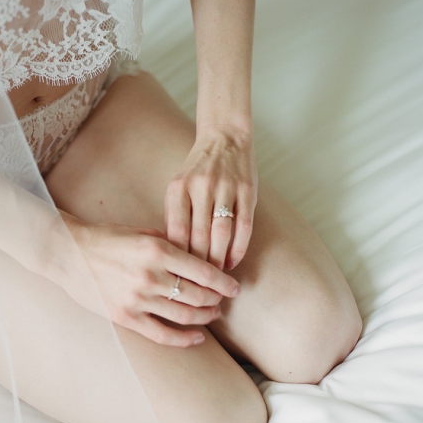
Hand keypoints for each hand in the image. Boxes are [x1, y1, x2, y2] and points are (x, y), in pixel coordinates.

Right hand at [72, 220, 240, 346]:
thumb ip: (175, 247)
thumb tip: (206, 260)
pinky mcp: (125, 316)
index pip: (205, 272)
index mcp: (159, 251)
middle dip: (217, 300)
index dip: (225, 284)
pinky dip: (185, 339)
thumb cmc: (109, 240)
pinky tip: (198, 338)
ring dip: (206, 317)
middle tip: (223, 300)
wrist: (67, 253)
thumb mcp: (145, 234)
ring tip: (214, 314)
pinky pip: (162, 334)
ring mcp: (137, 298)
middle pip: (199, 295)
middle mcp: (150, 276)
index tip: (236, 288)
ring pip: (186, 315)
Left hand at [165, 129, 256, 270]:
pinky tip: (233, 261)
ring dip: (219, 258)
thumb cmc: (198, 169)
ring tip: (216, 277)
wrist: (225, 138)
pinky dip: (239, 247)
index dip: (178, 257)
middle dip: (199, 264)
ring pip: (222, 233)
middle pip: (199, 235)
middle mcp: (201, 188)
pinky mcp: (248, 191)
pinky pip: (244, 226)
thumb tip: (174, 253)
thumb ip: (176, 214)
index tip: (178, 276)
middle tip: (198, 284)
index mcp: (178, 188)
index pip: (176, 230)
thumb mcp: (178, 186)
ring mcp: (226, 188)